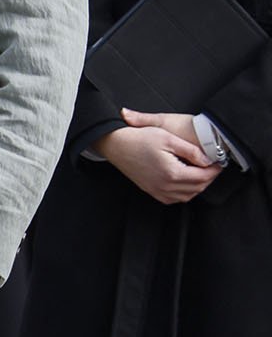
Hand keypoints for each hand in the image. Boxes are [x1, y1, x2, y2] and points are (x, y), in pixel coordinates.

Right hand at [94, 113, 219, 204]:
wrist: (117, 145)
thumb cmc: (140, 139)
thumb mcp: (169, 137)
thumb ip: (191, 151)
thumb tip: (206, 160)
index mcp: (172, 173)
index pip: (202, 177)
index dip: (214, 170)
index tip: (219, 162)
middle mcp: (165, 186)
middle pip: (197, 188)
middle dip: (208, 178)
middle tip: (213, 167)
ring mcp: (157, 191)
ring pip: (187, 196)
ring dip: (198, 186)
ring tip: (201, 173)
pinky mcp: (152, 191)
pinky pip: (174, 199)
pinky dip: (184, 193)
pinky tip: (185, 182)